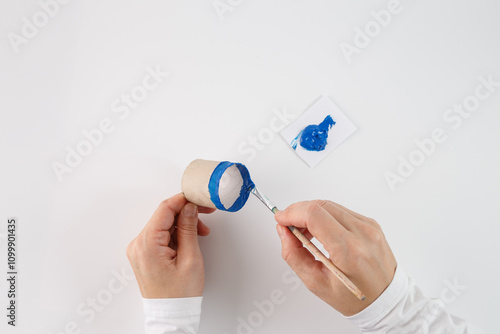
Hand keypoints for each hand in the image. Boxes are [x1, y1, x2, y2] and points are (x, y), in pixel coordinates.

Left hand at [126, 193, 213, 297]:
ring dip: (183, 224)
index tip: (199, 198)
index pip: (164, 209)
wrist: (171, 315)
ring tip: (201, 233)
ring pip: (164, 224)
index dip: (184, 200)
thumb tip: (189, 208)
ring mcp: (140, 249)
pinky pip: (160, 235)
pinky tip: (190, 238)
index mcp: (147, 245)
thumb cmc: (179, 295)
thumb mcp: (190, 259)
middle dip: (186, 213)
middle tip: (206, 213)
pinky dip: (176, 233)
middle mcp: (138, 245)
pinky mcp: (144, 254)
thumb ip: (189, 229)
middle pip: (164, 216)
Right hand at [275, 200, 396, 315]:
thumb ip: (294, 255)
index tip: (281, 218)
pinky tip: (320, 231)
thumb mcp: (317, 283)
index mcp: (349, 250)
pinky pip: (341, 211)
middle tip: (289, 225)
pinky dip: (325, 216)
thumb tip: (283, 231)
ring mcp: (369, 226)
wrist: (386, 299)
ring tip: (304, 232)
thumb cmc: (354, 297)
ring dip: (311, 213)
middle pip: (321, 206)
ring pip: (330, 205)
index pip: (315, 215)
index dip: (293, 213)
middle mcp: (362, 234)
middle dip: (299, 211)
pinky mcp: (371, 223)